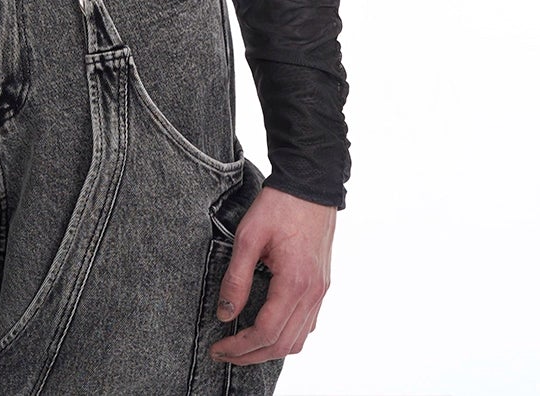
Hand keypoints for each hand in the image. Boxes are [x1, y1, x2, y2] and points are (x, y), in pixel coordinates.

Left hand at [209, 184, 335, 365]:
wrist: (309, 185)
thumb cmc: (279, 205)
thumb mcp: (248, 236)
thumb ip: (237, 278)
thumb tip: (225, 313)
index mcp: (295, 282)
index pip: (266, 332)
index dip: (240, 346)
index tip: (218, 346)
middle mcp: (313, 293)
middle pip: (283, 344)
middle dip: (251, 355)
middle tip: (224, 353)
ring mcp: (320, 291)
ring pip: (298, 340)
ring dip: (269, 350)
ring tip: (242, 347)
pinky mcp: (321, 285)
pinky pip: (307, 325)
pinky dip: (286, 336)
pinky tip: (267, 329)